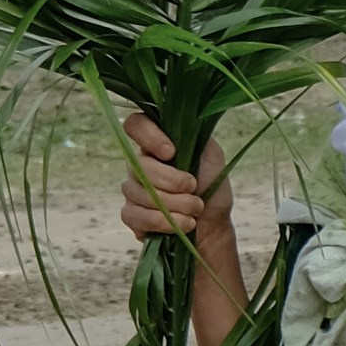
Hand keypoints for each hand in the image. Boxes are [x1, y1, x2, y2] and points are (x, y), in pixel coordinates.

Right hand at [117, 110, 231, 249]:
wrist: (214, 222)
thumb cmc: (211, 185)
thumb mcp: (210, 153)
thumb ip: (193, 134)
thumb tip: (178, 121)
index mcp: (157, 141)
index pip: (135, 124)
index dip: (149, 136)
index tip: (171, 153)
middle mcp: (139, 162)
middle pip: (138, 165)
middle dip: (172, 181)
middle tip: (194, 188)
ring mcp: (132, 188)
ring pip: (139, 192)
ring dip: (174, 204)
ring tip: (196, 209)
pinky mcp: (131, 215)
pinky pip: (135, 216)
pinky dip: (162, 222)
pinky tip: (183, 223)